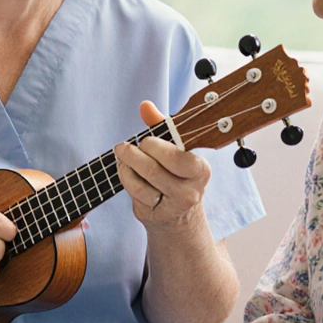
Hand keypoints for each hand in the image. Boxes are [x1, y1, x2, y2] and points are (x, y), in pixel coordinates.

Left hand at [115, 101, 211, 229]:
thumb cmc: (176, 173)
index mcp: (200, 170)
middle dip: (133, 155)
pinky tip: (125, 172)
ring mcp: (172, 208)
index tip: (145, 141)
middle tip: (123, 147)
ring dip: (125, 167)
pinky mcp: (155, 216)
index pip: (174, 157)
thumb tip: (145, 106)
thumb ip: (162, 126)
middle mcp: (190, 192)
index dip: (154, 146)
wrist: (179, 215)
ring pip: (140, 184)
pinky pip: (134, 195)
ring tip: (121, 158)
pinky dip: (126, 180)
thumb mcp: (175, 148)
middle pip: (153, 170)